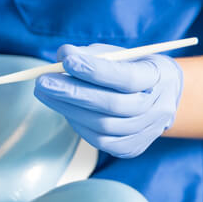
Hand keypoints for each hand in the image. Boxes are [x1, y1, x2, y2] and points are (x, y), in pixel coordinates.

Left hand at [34, 43, 184, 158]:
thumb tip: (63, 54)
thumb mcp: (120, 54)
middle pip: (113, 105)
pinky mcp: (132, 148)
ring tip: (45, 93)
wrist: (160, 98)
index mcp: (159, 78)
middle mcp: (158, 108)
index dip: (95, 70)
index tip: (66, 61)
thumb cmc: (133, 69)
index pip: (127, 77)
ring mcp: (147, 132)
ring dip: (68, 109)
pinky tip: (65, 109)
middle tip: (42, 82)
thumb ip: (92, 53)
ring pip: (103, 126)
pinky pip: (100, 141)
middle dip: (73, 93)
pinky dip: (78, 124)